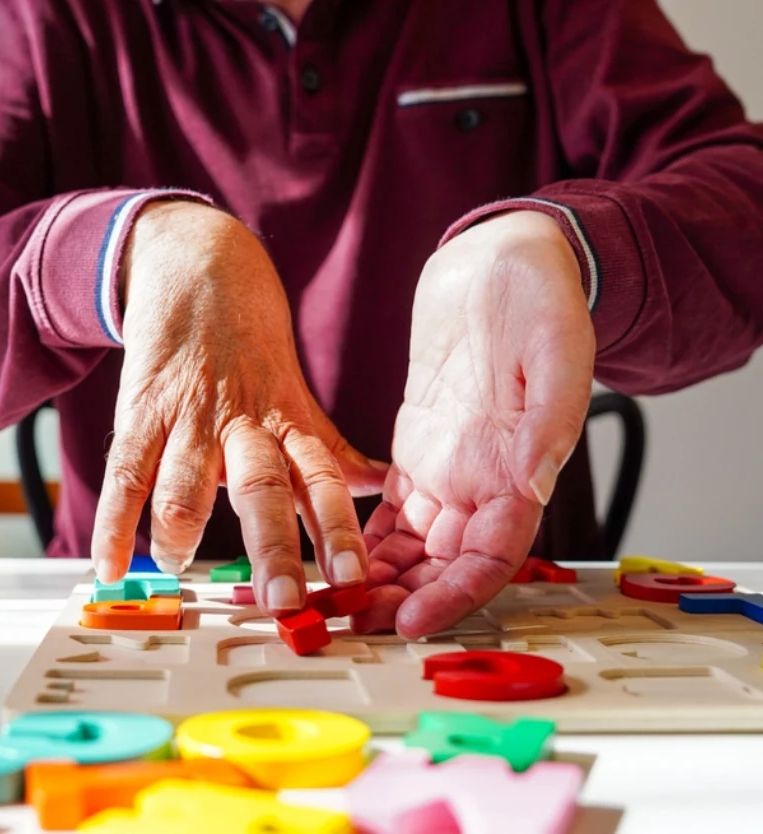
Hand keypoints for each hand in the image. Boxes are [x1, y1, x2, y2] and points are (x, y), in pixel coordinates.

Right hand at [90, 201, 386, 612]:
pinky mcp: (140, 408)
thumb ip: (330, 448)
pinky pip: (125, 471)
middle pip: (262, 488)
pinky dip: (112, 521)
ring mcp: (189, 415)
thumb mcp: (296, 395)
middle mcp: (244, 423)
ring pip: (185, 480)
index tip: (354, 581)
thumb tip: (382, 487)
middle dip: (272, 546)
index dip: (339, 530)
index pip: (323, 481)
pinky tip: (108, 564)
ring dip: (180, 530)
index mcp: (287, 423)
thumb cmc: (252, 344)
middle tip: (283, 599)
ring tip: (178, 566)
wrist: (198, 265)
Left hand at [354, 211, 595, 638]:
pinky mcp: (416, 448)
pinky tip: (329, 551)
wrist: (498, 263)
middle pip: (443, 565)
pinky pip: (388, 510)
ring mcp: (447, 469)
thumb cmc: (537, 298)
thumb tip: (536, 484)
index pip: (492, 558)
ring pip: (412, 547)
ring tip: (331, 600)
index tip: (413, 618)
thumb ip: (550, 420)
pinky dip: (363, 537)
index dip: (454, 595)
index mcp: (519, 469)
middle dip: (401, 599)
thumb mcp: (556, 349)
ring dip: (376, 578)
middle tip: (350, 622)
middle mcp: (482, 481)